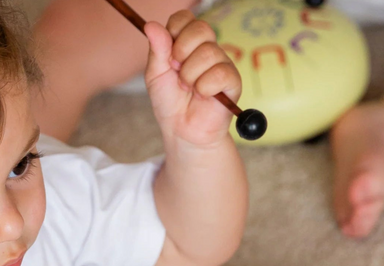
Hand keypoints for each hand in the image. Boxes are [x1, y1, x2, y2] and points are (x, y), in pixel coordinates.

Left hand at [144, 11, 241, 146]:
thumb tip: (151, 25)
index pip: (184, 18)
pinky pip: (220, 73)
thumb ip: (157, 50)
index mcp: (188, 42)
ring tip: (188, 89)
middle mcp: (207, 48)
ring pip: (209, 52)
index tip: (168, 56)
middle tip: (177, 73)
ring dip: (190, 76)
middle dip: (182, 52)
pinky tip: (202, 96)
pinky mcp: (232, 81)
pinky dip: (204, 88)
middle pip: (201, 28)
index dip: (174, 33)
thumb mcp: (156, 75)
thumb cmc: (170, 102)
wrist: (181, 130)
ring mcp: (222, 63)